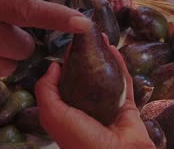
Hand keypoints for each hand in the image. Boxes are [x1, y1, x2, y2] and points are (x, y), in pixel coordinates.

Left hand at [35, 39, 154, 148]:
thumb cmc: (80, 140)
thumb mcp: (52, 115)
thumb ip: (46, 90)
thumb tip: (52, 66)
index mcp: (68, 112)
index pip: (66, 81)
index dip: (67, 61)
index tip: (69, 43)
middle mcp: (87, 108)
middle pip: (87, 75)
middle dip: (87, 55)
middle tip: (86, 35)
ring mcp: (108, 106)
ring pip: (106, 75)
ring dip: (104, 56)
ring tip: (101, 36)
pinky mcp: (127, 106)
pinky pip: (124, 81)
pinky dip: (120, 64)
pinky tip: (114, 49)